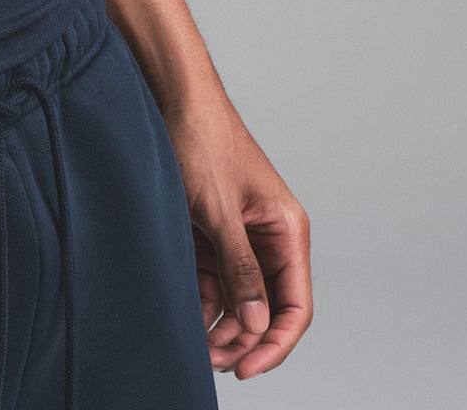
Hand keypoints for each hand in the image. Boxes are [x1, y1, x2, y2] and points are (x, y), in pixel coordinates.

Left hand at [166, 99, 312, 378]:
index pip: (295, 306)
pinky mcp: (213, 233)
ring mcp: (240, 237)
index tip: (247, 369)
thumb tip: (258, 324)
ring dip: (222, 325)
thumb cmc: (201, 139)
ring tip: (196, 344)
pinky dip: (204, 301)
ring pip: (240, 299)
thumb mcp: (217, 209)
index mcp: (286, 230)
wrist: (172, 97)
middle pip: (267, 309)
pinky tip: (187, 315)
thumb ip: (239, 267)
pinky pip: (216, 280)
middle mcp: (269, 238)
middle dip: (244, 339)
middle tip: (212, 359)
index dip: (275, 344)